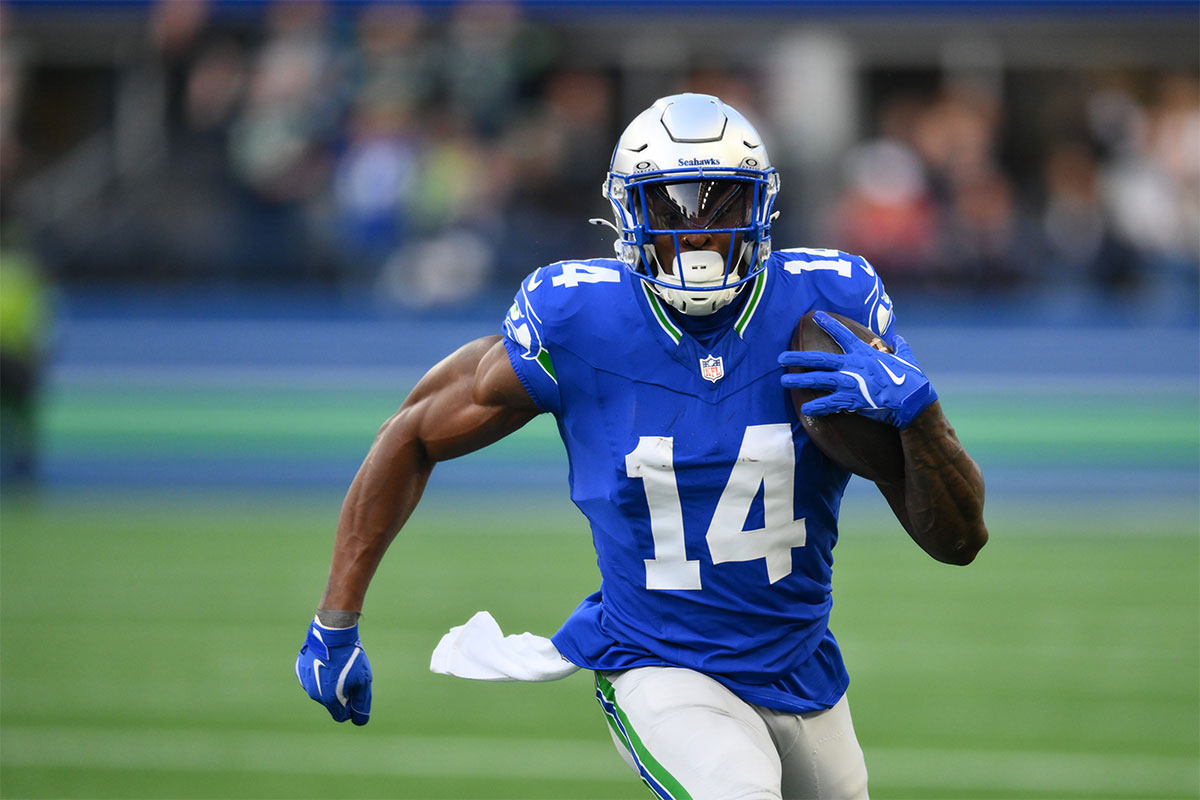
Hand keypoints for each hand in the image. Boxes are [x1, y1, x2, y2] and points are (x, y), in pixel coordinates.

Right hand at [295, 617, 371, 724]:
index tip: (355, 693)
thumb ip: (361, 703)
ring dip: (330, 683)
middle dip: (341, 694)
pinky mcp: (301, 670)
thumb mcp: (363, 680)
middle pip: (331, 703)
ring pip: (321, 690)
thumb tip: (359, 720)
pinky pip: (313, 677)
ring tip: (338, 666)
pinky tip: (328, 660)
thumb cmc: (350, 657)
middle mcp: (314, 694)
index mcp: (329, 699)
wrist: (332, 633)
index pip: (340, 716)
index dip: (350, 708)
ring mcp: (305, 682)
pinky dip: (321, 673)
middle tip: (349, 675)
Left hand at [779, 311, 936, 428]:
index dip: (830, 324)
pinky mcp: (852, 400)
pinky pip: (829, 403)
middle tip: (780, 357)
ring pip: (818, 380)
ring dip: (799, 380)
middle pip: (819, 358)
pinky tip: (805, 408)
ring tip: (783, 380)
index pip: (843, 335)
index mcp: (864, 353)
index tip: (817, 316)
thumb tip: (900, 341)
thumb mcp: (906, 358)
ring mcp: (850, 382)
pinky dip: (817, 406)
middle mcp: (853, 365)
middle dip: (798, 357)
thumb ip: (900, 348)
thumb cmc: (911, 378)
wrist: (912, 399)